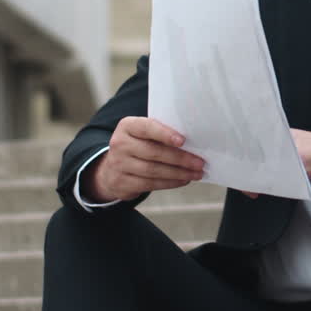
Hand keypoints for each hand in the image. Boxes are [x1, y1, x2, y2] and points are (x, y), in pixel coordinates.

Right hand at [87, 117, 204, 202]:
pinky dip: (170, 183)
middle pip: (154, 152)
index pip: (147, 128)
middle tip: (199, 162)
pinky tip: (183, 180)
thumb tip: (193, 142)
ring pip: (153, 170)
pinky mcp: (122, 183)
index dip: (165, 134)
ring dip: (179, 173)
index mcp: (127, 126)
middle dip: (180, 158)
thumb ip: (161, 134)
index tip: (183, 141)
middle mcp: (120, 144)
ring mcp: (119, 165)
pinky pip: (151, 184)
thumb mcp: (142, 134)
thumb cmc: (137, 147)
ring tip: (196, 173)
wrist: (111, 169)